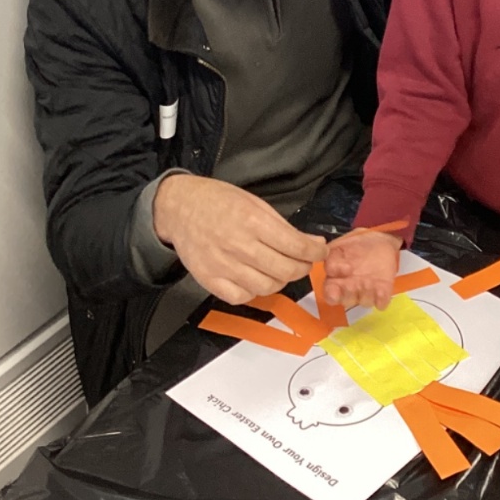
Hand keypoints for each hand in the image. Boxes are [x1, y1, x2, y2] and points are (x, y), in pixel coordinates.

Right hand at [153, 174, 326, 306]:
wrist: (179, 208)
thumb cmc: (218, 201)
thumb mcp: (254, 202)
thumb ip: (282, 226)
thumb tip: (311, 243)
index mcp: (253, 221)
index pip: (297, 246)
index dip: (316, 252)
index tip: (320, 251)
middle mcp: (240, 246)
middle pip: (286, 270)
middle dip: (303, 268)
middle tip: (303, 262)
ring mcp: (224, 266)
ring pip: (267, 287)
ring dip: (280, 280)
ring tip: (279, 269)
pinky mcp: (210, 281)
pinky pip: (242, 297)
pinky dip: (254, 291)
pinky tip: (255, 278)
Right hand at [323, 231, 401, 310]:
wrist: (378, 241)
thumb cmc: (354, 246)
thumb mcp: (338, 247)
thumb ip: (331, 259)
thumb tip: (332, 271)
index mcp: (336, 281)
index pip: (330, 296)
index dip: (333, 294)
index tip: (341, 277)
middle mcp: (350, 291)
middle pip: (347, 302)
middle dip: (351, 292)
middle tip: (354, 280)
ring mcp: (367, 292)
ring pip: (365, 302)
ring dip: (367, 292)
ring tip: (370, 279)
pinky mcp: (383, 293)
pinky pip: (381, 303)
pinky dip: (381, 298)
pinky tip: (381, 287)